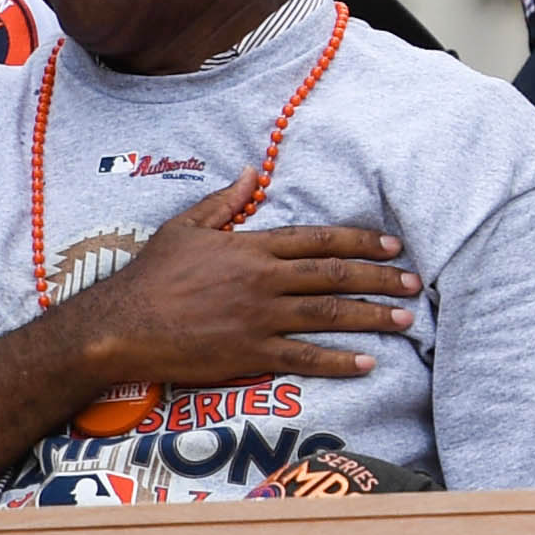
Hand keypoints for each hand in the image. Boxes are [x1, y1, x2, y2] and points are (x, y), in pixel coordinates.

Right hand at [52, 173, 417, 394]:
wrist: (120, 325)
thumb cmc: (150, 276)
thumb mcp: (185, 228)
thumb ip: (224, 201)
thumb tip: (252, 170)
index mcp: (252, 247)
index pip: (319, 240)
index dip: (360, 242)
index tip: (393, 245)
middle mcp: (264, 279)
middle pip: (335, 276)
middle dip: (380, 278)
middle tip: (414, 283)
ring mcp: (259, 317)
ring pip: (329, 315)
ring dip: (372, 317)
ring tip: (405, 320)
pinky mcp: (249, 353)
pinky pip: (304, 357)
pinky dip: (339, 361)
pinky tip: (367, 363)